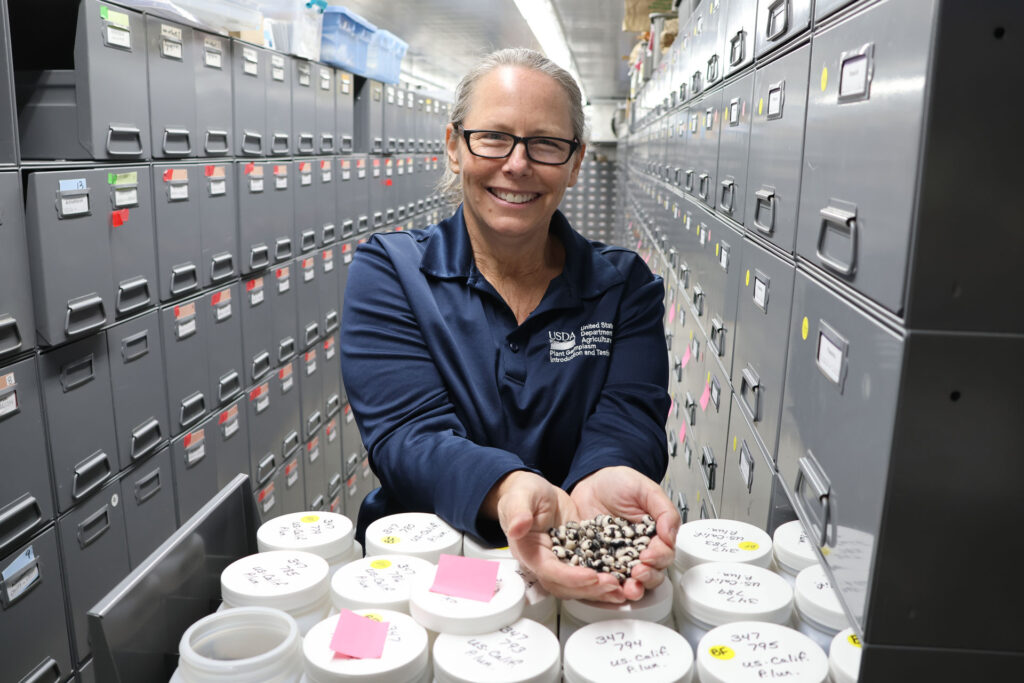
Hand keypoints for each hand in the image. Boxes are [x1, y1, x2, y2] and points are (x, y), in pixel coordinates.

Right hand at [483, 471, 626, 601]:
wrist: (535, 492)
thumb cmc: (525, 493)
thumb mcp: (521, 497)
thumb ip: (518, 512)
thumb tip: (517, 527)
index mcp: (529, 551)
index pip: (550, 571)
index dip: (571, 577)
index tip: (591, 575)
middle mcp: (545, 562)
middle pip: (566, 586)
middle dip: (590, 588)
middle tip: (613, 584)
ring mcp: (561, 562)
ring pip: (579, 586)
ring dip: (600, 591)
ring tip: (622, 589)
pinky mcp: (576, 557)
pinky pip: (590, 574)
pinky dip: (605, 581)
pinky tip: (623, 581)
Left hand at [570, 466, 680, 599]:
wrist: (589, 482)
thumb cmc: (618, 483)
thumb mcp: (645, 489)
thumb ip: (663, 510)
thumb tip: (671, 535)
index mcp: (654, 535)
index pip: (664, 554)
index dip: (658, 558)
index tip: (649, 556)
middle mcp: (638, 550)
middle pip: (651, 573)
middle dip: (647, 576)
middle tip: (638, 572)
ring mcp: (619, 558)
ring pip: (631, 581)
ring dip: (632, 587)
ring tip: (628, 587)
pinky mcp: (599, 561)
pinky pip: (605, 577)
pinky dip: (608, 584)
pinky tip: (607, 585)